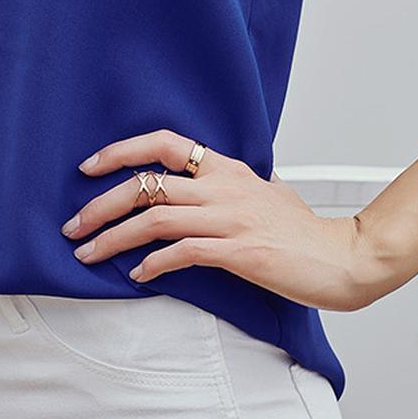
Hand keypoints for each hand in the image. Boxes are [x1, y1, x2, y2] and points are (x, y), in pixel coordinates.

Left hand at [64, 128, 396, 313]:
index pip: (166, 143)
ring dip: (114, 237)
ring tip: (90, 253)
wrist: (343, 259)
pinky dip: (153, 264)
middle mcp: (225, 188)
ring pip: (156, 218)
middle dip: (101, 204)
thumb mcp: (266, 192)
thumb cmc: (304, 231)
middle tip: (74, 224)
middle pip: (148, 183)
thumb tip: (204, 183)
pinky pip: (183, 252)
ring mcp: (231, 218)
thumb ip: (232, 186)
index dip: (122, 150)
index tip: (88, 167)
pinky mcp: (239, 252)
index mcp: (228, 169)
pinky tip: (137, 275)